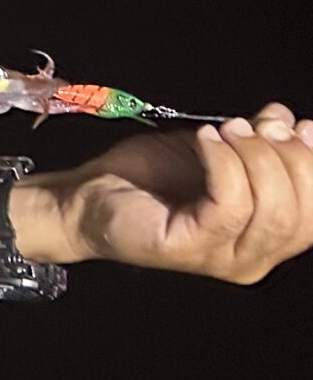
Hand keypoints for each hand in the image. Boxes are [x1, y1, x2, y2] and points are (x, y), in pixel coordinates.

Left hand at [58, 102, 312, 282]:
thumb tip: (288, 120)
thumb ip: (256, 142)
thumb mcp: (216, 152)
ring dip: (255, 158)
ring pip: (271, 211)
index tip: (301, 127)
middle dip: (289, 159)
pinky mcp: (191, 248)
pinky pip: (229, 205)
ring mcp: (223, 258)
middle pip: (301, 213)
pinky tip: (206, 140)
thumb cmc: (150, 178)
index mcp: (267, 236)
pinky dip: (224, 163)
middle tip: (256, 124)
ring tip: (227, 129)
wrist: (89, 195)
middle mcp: (253, 257)